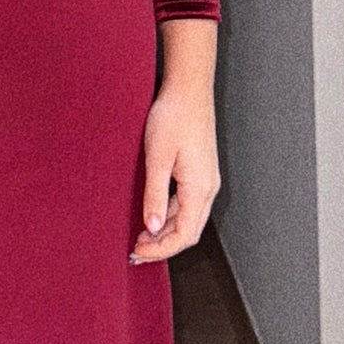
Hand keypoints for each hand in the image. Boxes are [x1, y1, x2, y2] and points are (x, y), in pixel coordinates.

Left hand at [131, 20, 218, 263]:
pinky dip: (171, 216)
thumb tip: (152, 229)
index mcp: (200, 188)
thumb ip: (155, 196)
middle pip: (189, 231)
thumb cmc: (173, 117)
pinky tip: (153, 216)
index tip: (137, 253)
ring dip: (166, 232)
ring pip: (189, 219)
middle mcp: (208, 188)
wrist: (188, 89)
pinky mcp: (200, 171)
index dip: (161, 250)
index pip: (184, 235)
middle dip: (163, 246)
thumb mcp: (157, 158)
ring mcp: (206, 180)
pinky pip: (188, 204)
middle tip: (135, 252)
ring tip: (140, 238)